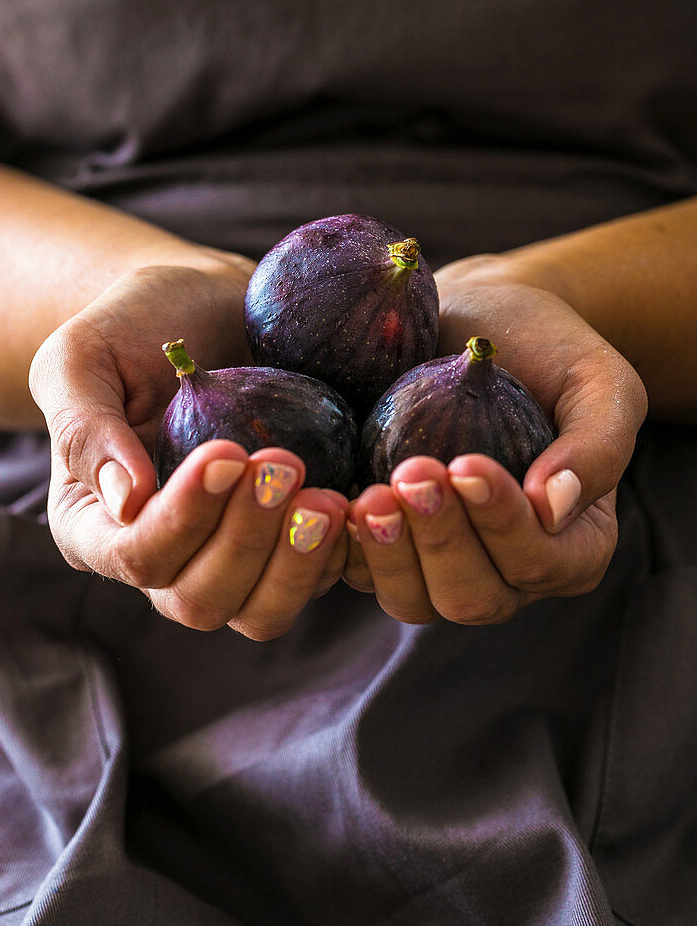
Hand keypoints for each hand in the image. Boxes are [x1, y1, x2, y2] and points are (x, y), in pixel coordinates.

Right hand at [30, 262, 347, 638]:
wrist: (204, 308)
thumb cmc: (132, 326)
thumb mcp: (83, 358)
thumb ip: (86, 428)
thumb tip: (125, 501)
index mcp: (94, 524)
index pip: (136, 556)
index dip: (185, 517)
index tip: (229, 451)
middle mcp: (161, 556)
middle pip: (199, 601)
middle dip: (246, 541)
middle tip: (284, 464)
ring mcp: (226, 556)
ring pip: (260, 613)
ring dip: (297, 563)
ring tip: (326, 498)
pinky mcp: (284, 542)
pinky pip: (315, 580)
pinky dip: (339, 553)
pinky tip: (356, 502)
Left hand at [342, 260, 647, 623]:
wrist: (481, 325)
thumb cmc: (549, 348)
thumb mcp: (598, 381)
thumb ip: (599, 444)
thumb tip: (555, 507)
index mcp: (575, 546)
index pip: (539, 562)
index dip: (501, 524)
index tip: (466, 464)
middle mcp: (510, 571)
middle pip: (473, 598)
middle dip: (440, 542)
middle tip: (410, 475)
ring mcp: (443, 565)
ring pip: (413, 600)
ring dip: (387, 555)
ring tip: (366, 497)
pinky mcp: (387, 546)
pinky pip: (359, 574)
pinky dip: (342, 550)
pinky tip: (327, 505)